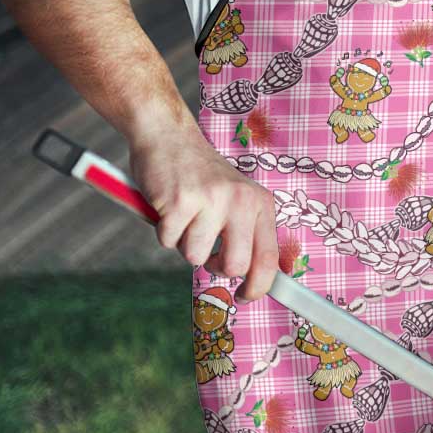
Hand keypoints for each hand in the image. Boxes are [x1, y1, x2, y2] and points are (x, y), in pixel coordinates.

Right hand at [129, 126, 279, 301]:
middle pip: (235, 265)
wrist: (168, 136)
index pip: (269, 257)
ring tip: (186, 216)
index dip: (259, 286)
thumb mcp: (237, 198)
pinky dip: (164, 231)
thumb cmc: (201, 176)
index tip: (245, 296)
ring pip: (195, 257)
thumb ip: (246, 232)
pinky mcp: (180, 201)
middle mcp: (241, 201)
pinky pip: (168, 242)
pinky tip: (169, 207)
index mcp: (260, 203)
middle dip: (216, 267)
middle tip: (207, 252)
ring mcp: (211, 200)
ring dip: (184, 243)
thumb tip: (253, 279)